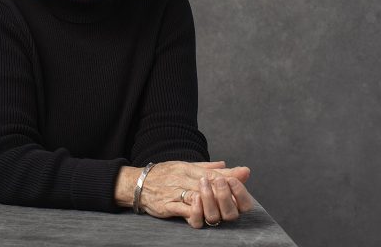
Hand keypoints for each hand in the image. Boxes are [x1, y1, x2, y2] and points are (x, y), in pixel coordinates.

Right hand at [115, 161, 252, 228]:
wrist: (137, 183)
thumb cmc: (163, 175)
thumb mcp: (184, 166)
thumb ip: (206, 167)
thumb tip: (227, 165)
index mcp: (189, 169)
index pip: (213, 172)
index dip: (229, 177)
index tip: (243, 178)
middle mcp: (183, 179)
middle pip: (209, 184)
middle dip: (225, 191)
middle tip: (234, 198)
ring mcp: (176, 193)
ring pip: (199, 197)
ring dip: (213, 202)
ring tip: (221, 206)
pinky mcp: (168, 206)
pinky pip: (185, 211)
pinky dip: (197, 212)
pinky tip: (204, 214)